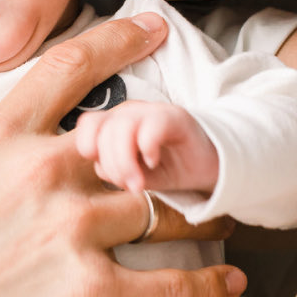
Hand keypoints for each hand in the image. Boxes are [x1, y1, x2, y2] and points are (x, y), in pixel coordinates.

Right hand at [0, 15, 245, 296]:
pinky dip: (208, 285)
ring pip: (164, 208)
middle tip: (191, 155)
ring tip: (217, 216)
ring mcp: (71, 234)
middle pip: (136, 144)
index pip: (73, 68)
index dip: (122, 40)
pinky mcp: (89, 296)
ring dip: (197, 213)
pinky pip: (173, 285)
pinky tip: (226, 281)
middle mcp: (44, 174)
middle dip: (169, 149)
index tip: (153, 28)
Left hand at [75, 101, 219, 194]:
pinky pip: (150, 127)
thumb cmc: (167, 168)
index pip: (88, 125)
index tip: (108, 172)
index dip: (90, 149)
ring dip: (126, 162)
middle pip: (104, 131)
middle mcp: (130, 112)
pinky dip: (148, 149)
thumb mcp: (133, 174)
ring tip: (140, 181)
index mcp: (115, 122)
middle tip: (130, 185)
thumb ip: (112, 170)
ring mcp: (153, 111)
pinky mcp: (175, 116)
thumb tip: (102, 169)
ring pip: (122, 127)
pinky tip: (154, 162)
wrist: (208, 166)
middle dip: (113, 165)